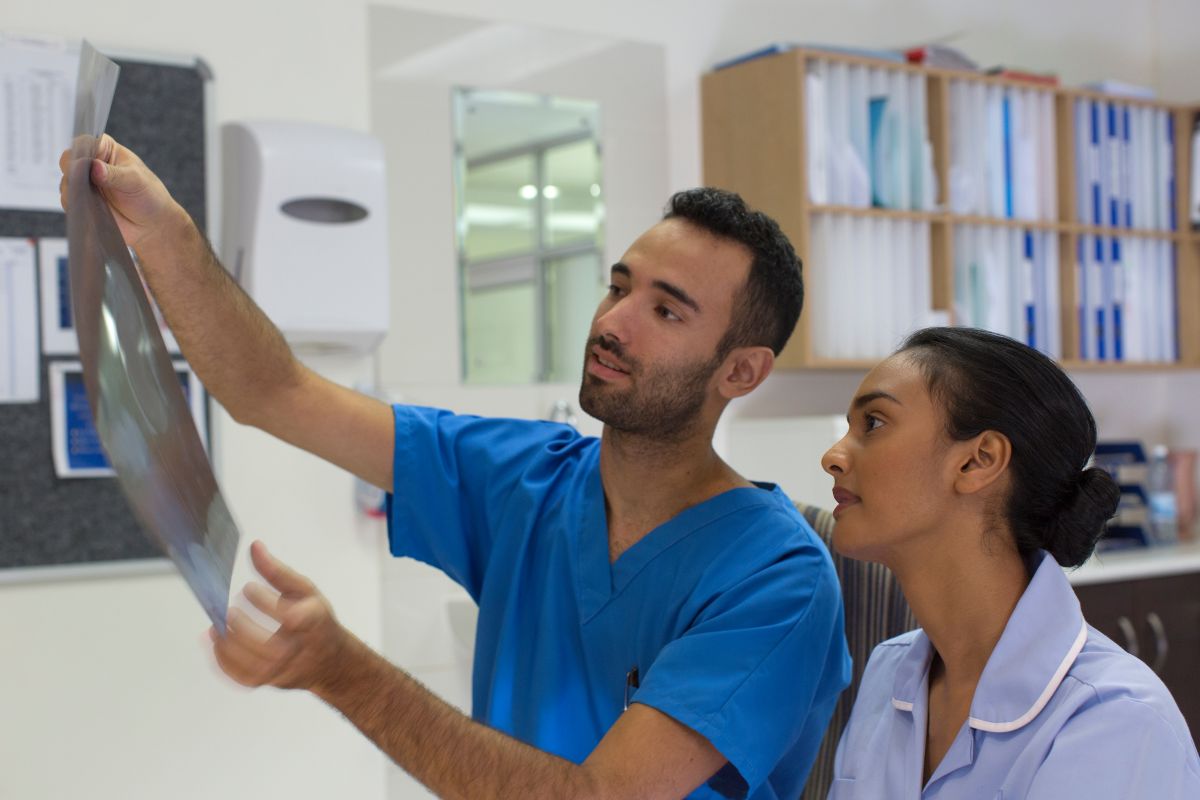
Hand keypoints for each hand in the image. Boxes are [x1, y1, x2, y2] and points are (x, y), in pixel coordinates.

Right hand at [58, 134, 186, 248]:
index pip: (83, 143)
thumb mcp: (135, 181)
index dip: (80, 152)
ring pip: (66, 184)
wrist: (152, 224)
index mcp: (104, 149)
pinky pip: (70, 203)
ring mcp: (84, 184)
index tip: (84, 164)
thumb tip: (95, 167)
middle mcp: (90, 164)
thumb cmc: (149, 195)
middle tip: (85, 185)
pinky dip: (77, 207)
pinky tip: (90, 211)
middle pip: (68, 162)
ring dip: (75, 193)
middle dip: (73, 174)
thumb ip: (115, 174)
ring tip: (94, 201)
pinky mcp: (82, 202)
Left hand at [209, 540, 350, 692]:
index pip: (289, 617)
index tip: (248, 588)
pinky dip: (224, 662)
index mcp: (313, 622)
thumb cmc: (316, 621)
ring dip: (228, 644)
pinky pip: (242, 678)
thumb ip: (278, 571)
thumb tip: (255, 547)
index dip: (264, 602)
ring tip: (217, 626)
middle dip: (241, 627)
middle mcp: (300, 649)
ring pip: (252, 664)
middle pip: (267, 645)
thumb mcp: (305, 591)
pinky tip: (218, 644)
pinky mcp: (270, 682)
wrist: (330, 661)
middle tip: (227, 611)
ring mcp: (285, 669)